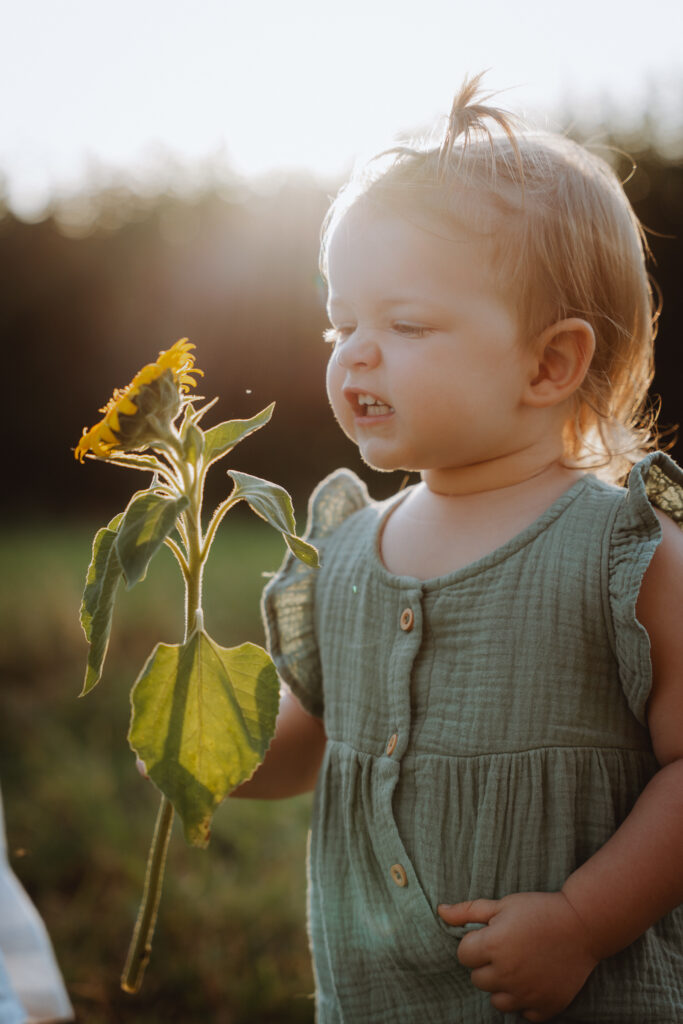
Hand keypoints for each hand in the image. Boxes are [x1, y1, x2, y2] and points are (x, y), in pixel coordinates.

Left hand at [438, 892, 598, 1021]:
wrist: (583, 925)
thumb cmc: (539, 910)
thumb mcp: (503, 904)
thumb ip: (468, 911)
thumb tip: (440, 911)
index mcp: (494, 946)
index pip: (463, 955)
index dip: (474, 943)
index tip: (490, 935)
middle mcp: (507, 974)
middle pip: (477, 980)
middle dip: (487, 965)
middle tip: (508, 948)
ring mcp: (527, 994)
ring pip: (497, 1001)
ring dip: (503, 986)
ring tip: (520, 965)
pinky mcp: (545, 1007)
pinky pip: (523, 1014)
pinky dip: (525, 1001)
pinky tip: (534, 980)